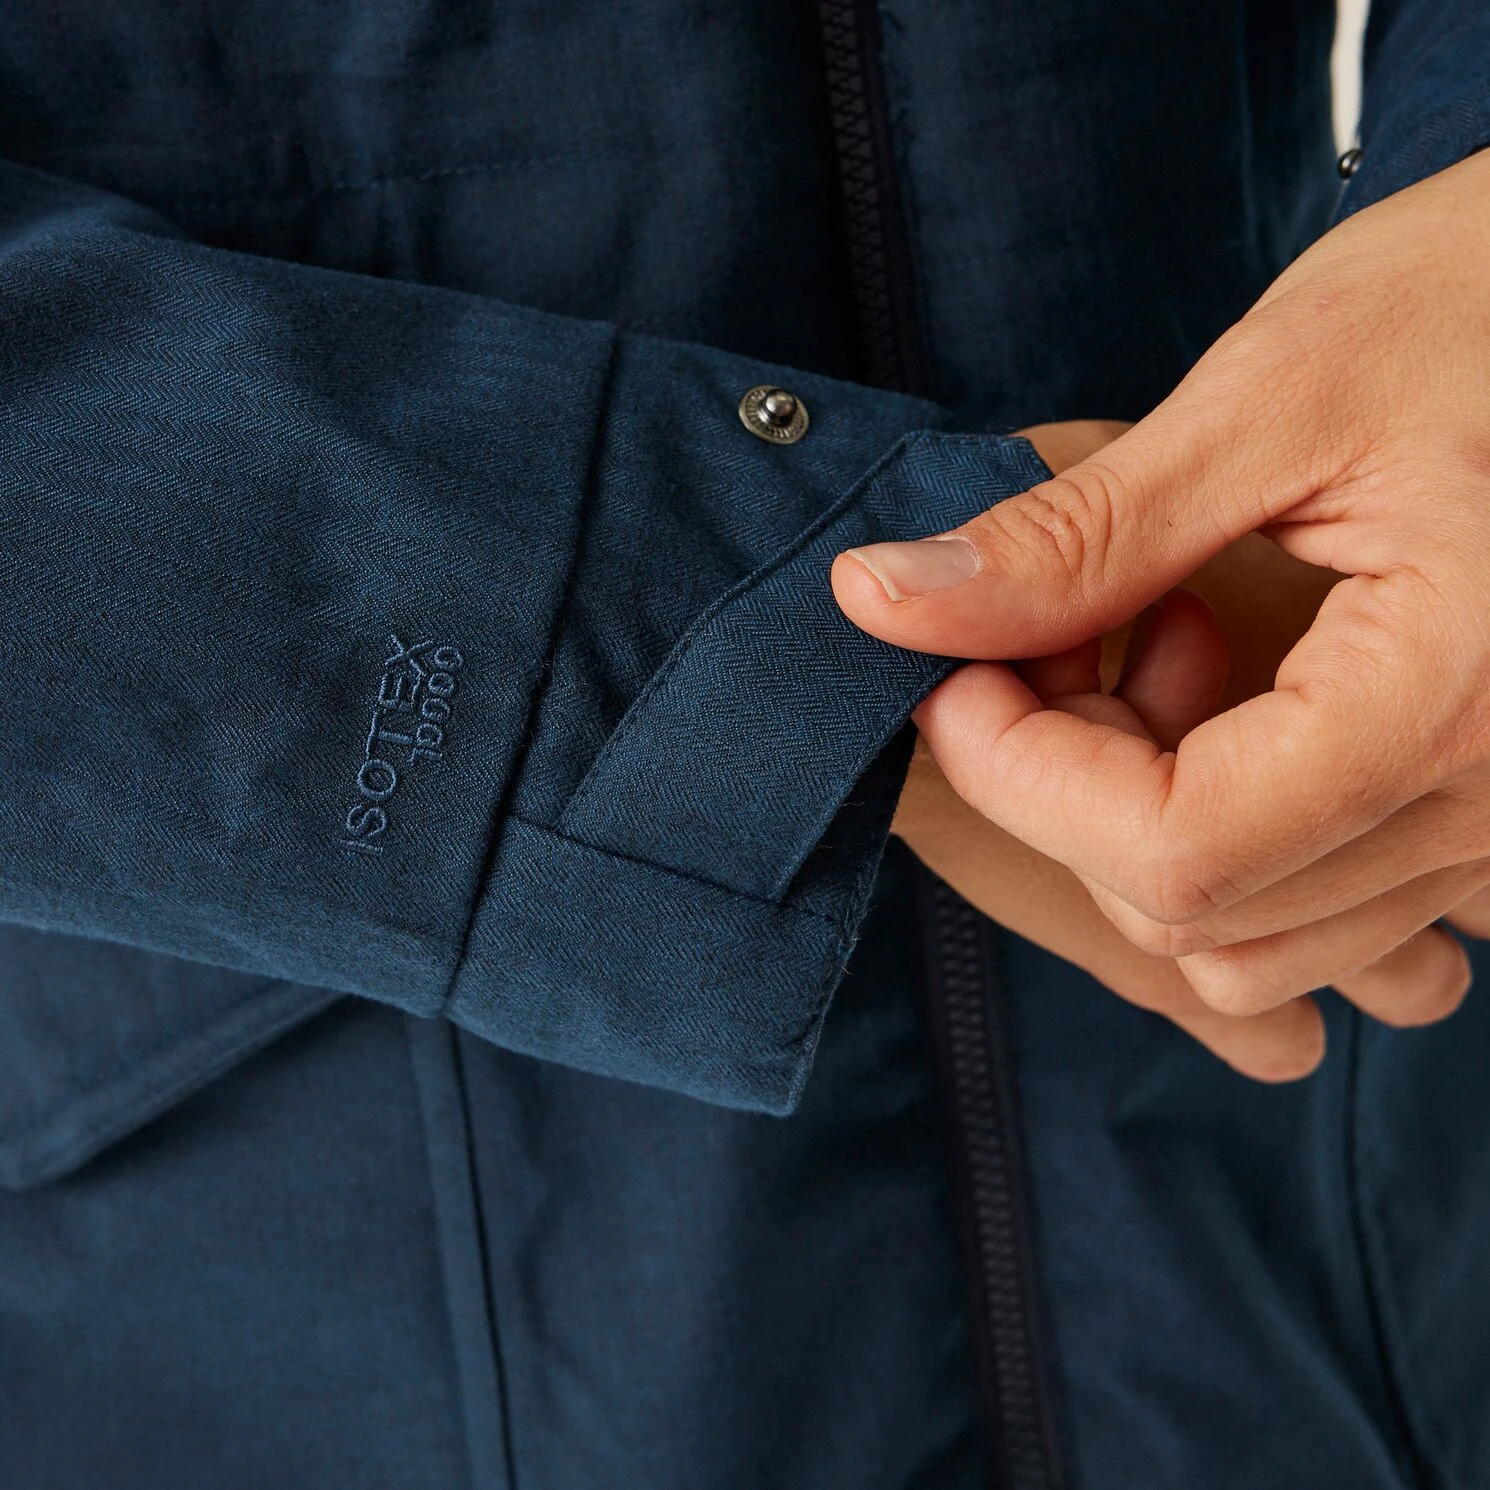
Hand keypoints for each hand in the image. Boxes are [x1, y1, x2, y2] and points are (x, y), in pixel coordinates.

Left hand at [840, 148, 1489, 1041]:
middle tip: (1053, 636)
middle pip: (1196, 914)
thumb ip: (1077, 535)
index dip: (1015, 774)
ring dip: (1138, 817)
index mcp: (1454, 701)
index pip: (1173, 853)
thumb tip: (878, 601)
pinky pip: (1316, 909)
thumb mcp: (1275, 393)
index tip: (955, 667)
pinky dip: (1222, 832)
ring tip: (1159, 645)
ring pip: (1249, 941)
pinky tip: (1233, 690)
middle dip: (1064, 790)